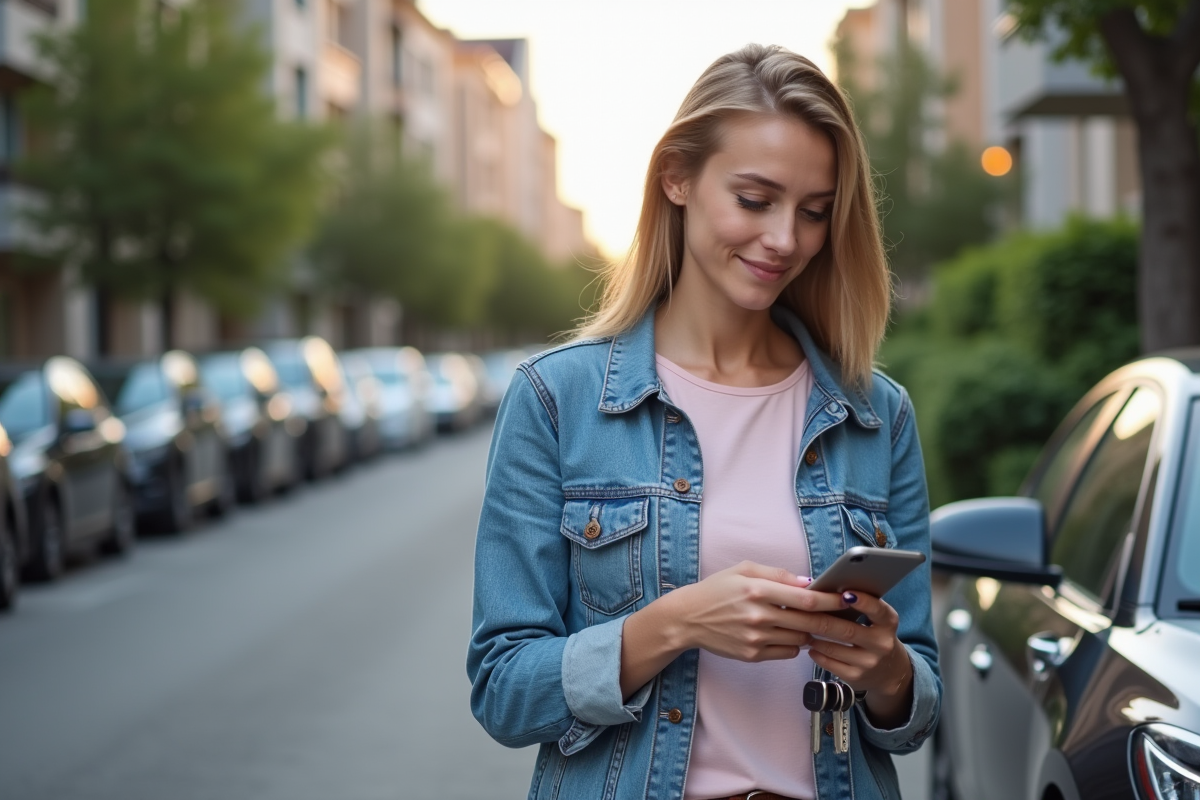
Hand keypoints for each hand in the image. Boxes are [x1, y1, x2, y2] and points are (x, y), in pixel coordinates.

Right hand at [672, 561, 846, 661]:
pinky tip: (792, 634)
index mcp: (757, 590)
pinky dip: (795, 644)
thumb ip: (777, 574)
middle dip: (834, 622)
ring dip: (813, 633)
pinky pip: (787, 652)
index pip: (806, 599)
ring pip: (801, 639)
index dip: (831, 601)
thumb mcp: (743, 570)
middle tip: (850, 619)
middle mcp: (758, 616)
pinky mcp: (752, 655)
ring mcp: (755, 638)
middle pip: (809, 623)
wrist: (687, 618)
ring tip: (819, 625)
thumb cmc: (716, 590)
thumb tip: (808, 583)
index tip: (847, 599)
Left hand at [805, 589, 912, 725]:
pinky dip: (817, 654)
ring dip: (814, 637)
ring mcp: (869, 662)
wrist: (888, 672)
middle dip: (820, 620)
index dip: (862, 602)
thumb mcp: (876, 620)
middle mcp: (882, 643)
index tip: (844, 593)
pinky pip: (831, 664)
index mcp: (888, 623)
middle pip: (847, 630)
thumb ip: (859, 605)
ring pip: (835, 648)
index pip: (877, 610)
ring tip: (801, 628)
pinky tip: (810, 647)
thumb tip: (825, 590)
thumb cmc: (873, 635)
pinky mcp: (857, 677)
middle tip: (800, 610)